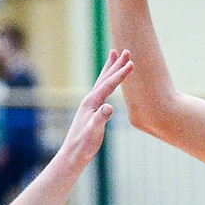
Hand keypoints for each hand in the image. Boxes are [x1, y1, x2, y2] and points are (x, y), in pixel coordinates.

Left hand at [59, 48, 132, 169]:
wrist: (73, 154)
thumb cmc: (83, 144)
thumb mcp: (93, 131)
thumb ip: (100, 118)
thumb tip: (109, 107)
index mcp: (91, 102)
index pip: (109, 84)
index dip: (120, 74)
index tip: (132, 63)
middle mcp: (90, 99)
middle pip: (105, 77)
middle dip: (116, 64)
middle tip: (126, 50)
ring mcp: (90, 104)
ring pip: (102, 81)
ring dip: (110, 68)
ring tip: (115, 55)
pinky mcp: (92, 110)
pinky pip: (102, 90)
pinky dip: (107, 82)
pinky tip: (110, 81)